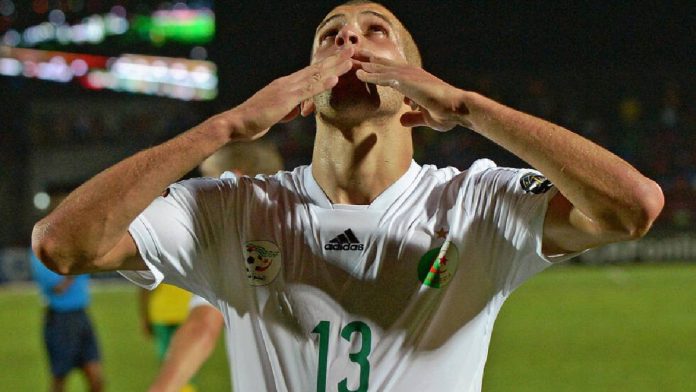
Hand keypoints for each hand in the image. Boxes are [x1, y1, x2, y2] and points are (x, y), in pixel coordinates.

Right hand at [223, 48, 354, 141]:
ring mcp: (287, 89)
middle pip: (315, 69)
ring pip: (315, 76)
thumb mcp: (275, 114)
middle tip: (352, 49)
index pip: (310, 73)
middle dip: (335, 59)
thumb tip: (294, 111)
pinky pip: (307, 91)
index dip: (326, 64)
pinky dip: (322, 84)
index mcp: (285, 85)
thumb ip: (286, 110)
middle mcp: (287, 83)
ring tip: (350, 59)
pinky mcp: (285, 99)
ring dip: (334, 67)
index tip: (341, 58)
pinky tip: (335, 79)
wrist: (236, 123)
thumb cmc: (253, 120)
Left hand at [355, 56, 469, 130]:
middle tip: (348, 55)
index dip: (376, 68)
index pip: (391, 71)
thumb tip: (402, 120)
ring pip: (381, 68)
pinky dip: (371, 76)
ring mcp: (409, 76)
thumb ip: (413, 117)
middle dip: (366, 60)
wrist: (458, 109)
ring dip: (363, 65)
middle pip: (383, 64)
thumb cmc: (446, 113)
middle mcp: (411, 73)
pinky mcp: (408, 82)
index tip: (361, 65)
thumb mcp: (426, 117)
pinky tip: (358, 75)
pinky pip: (385, 78)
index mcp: (414, 79)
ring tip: (346, 61)